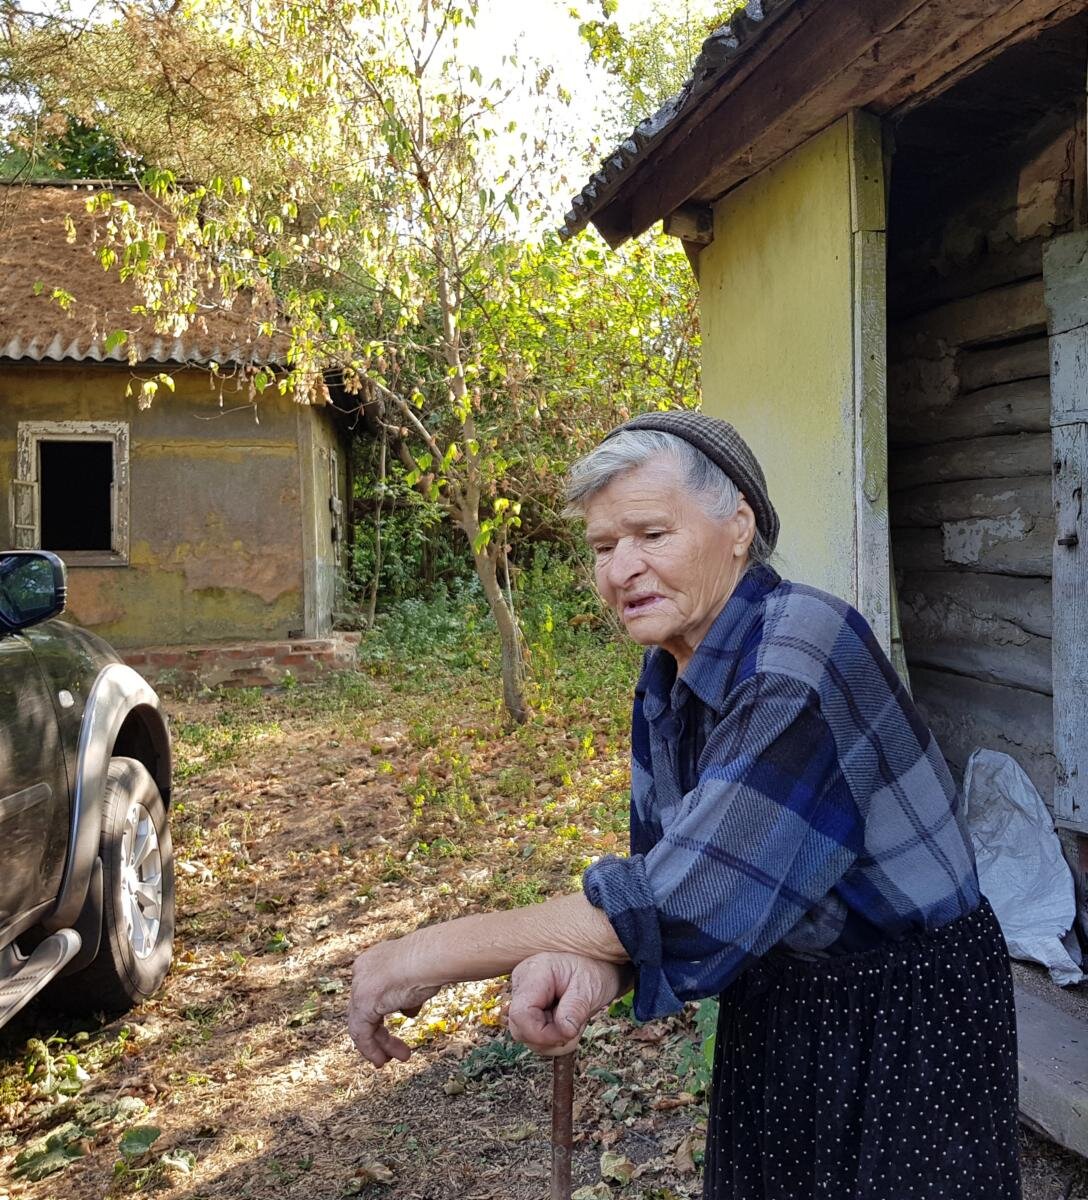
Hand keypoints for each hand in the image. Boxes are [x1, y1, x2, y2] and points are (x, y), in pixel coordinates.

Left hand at [348, 940, 440, 1067]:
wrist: (431, 955)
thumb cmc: (432, 961)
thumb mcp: (417, 980)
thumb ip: (407, 997)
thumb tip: (408, 1012)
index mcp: (374, 961)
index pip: (372, 993)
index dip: (381, 1014)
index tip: (393, 1029)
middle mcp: (362, 971)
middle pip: (365, 1009)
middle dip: (380, 1033)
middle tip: (392, 1050)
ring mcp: (360, 986)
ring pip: (362, 1023)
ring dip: (378, 1044)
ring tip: (392, 1060)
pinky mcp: (363, 1003)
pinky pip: (361, 1033)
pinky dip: (370, 1049)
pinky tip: (381, 1060)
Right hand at [507, 953, 629, 1055]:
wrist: (593, 968)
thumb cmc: (591, 974)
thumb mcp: (589, 989)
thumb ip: (575, 1010)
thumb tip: (565, 1032)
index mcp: (534, 972)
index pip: (521, 1014)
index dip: (541, 1034)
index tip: (568, 1034)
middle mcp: (521, 983)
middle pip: (519, 1027)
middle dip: (549, 1038)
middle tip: (574, 1027)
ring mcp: (521, 997)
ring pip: (524, 1035)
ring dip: (552, 1040)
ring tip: (571, 1023)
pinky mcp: (525, 1008)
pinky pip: (531, 1035)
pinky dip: (550, 1038)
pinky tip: (563, 1024)